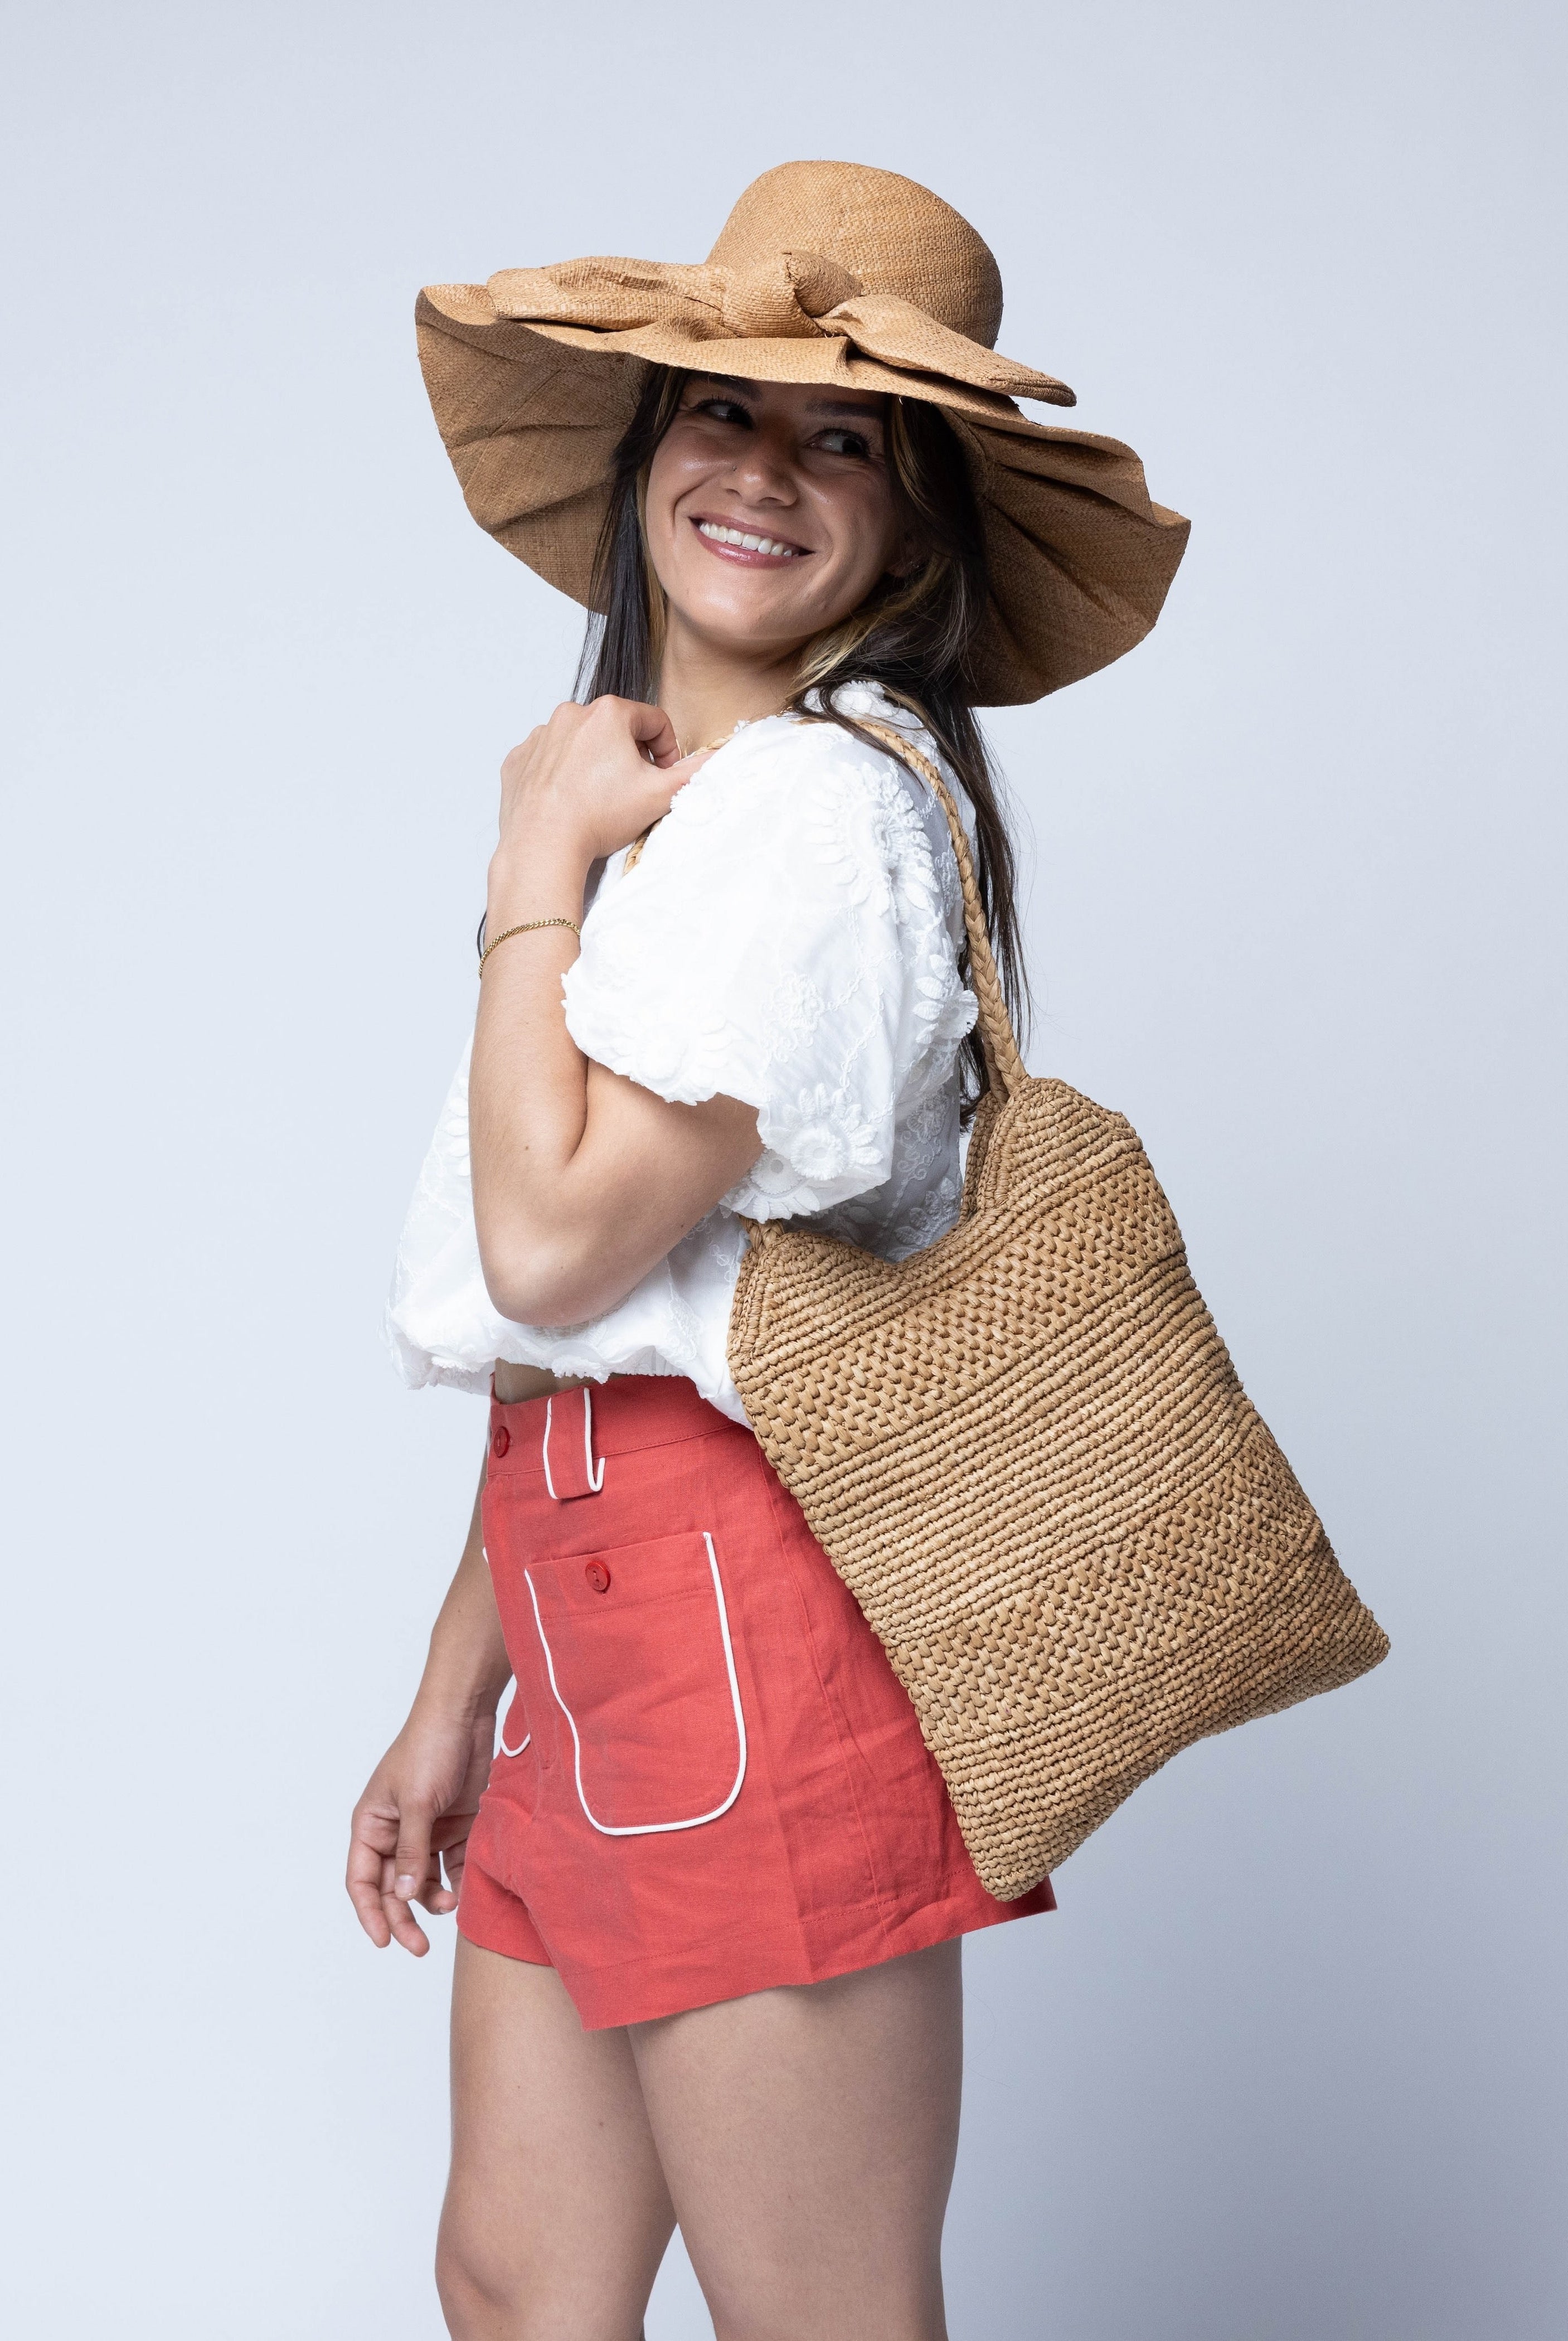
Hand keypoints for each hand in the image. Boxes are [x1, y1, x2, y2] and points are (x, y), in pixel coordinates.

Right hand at [346, 1700, 496, 1956]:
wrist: (468, 1715)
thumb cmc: (430, 1748)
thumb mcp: (417, 1803)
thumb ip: (410, 1851)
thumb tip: (401, 1895)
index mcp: (372, 1825)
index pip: (361, 1880)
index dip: (370, 1913)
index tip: (384, 1942)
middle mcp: (395, 1832)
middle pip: (393, 1888)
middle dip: (404, 1917)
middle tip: (420, 1947)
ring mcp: (426, 1831)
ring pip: (423, 1881)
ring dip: (434, 1899)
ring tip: (452, 1906)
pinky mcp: (456, 1826)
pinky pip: (453, 1865)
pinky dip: (459, 1881)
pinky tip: (467, 1892)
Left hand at [493, 696, 711, 878]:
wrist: (544, 846)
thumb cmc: (599, 818)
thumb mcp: (660, 795)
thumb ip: (695, 772)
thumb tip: (722, 757)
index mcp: (608, 713)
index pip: (654, 721)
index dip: (668, 749)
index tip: (663, 775)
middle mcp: (570, 714)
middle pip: (616, 729)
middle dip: (629, 756)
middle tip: (631, 792)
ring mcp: (540, 736)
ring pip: (581, 743)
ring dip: (595, 763)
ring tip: (598, 799)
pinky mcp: (519, 759)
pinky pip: (548, 759)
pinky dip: (561, 775)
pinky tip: (569, 800)